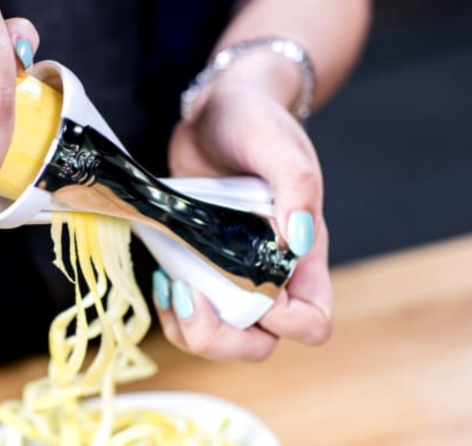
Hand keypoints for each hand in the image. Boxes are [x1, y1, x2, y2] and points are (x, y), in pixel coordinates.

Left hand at [154, 55, 332, 361]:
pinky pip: (187, 311)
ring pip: (220, 336)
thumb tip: (298, 243)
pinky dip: (171, 310)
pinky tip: (160, 280)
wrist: (217, 108)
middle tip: (188, 296)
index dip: (283, 322)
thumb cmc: (257, 121)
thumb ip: (296, 187)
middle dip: (221, 338)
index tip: (249, 286)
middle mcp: (269, 273)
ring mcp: (230, 273)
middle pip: (259, 344)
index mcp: (302, 255)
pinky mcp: (197, 264)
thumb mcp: (278, 146)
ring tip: (170, 288)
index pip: (311, 321)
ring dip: (190, 328)